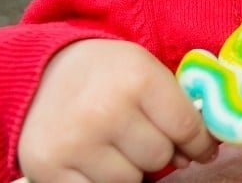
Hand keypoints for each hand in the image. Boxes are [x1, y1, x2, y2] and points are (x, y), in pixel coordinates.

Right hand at [18, 39, 217, 181]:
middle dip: (158, 150)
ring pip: (129, 181)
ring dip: (130, 169)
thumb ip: (176, 106)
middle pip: (158, 157)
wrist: (41, 72)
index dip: (199, 143)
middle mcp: (106, 110)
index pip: (186, 127)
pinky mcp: (48, 169)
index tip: (200, 149)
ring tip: (115, 144)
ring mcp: (75, 143)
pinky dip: (102, 181)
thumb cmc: (106, 73)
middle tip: (141, 136)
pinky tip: (96, 161)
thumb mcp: (145, 69)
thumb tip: (198, 154)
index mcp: (137, 78)